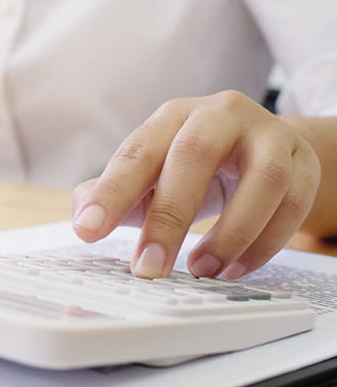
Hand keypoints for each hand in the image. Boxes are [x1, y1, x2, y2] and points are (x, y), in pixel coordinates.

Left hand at [70, 90, 320, 278]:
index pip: (137, 152)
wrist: (262, 146)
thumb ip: (114, 191)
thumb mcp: (152, 172)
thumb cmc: (194, 164)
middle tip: (147, 267)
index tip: (87, 229)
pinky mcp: (305, 163)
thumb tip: (82, 212)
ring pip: (261, 180)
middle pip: (192, 157)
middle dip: (168, 217)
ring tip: (199, 271)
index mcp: (172, 117)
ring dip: (229, 234)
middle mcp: (220, 115)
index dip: (110, 192)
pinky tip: (235, 269)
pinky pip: (294, 204)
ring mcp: (269, 136)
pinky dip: (265, 243)